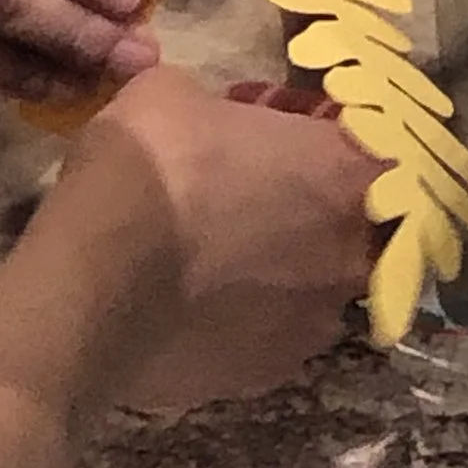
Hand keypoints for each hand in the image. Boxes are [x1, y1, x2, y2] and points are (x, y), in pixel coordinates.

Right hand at [74, 70, 379, 407]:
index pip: (375, 149)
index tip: (289, 130)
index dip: (332, 138)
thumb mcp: (174, 93)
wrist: (92, 280)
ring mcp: (314, 323)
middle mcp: (350, 254)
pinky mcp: (267, 374)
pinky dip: (249, 319)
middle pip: (357, 225)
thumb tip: (215, 120)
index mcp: (346, 174)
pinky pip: (272, 336)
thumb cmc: (150, 167)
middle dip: (315, 207)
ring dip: (285, 267)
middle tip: (256, 189)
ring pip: (317, 287)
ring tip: (222, 253)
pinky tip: (201, 304)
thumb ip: (218, 106)